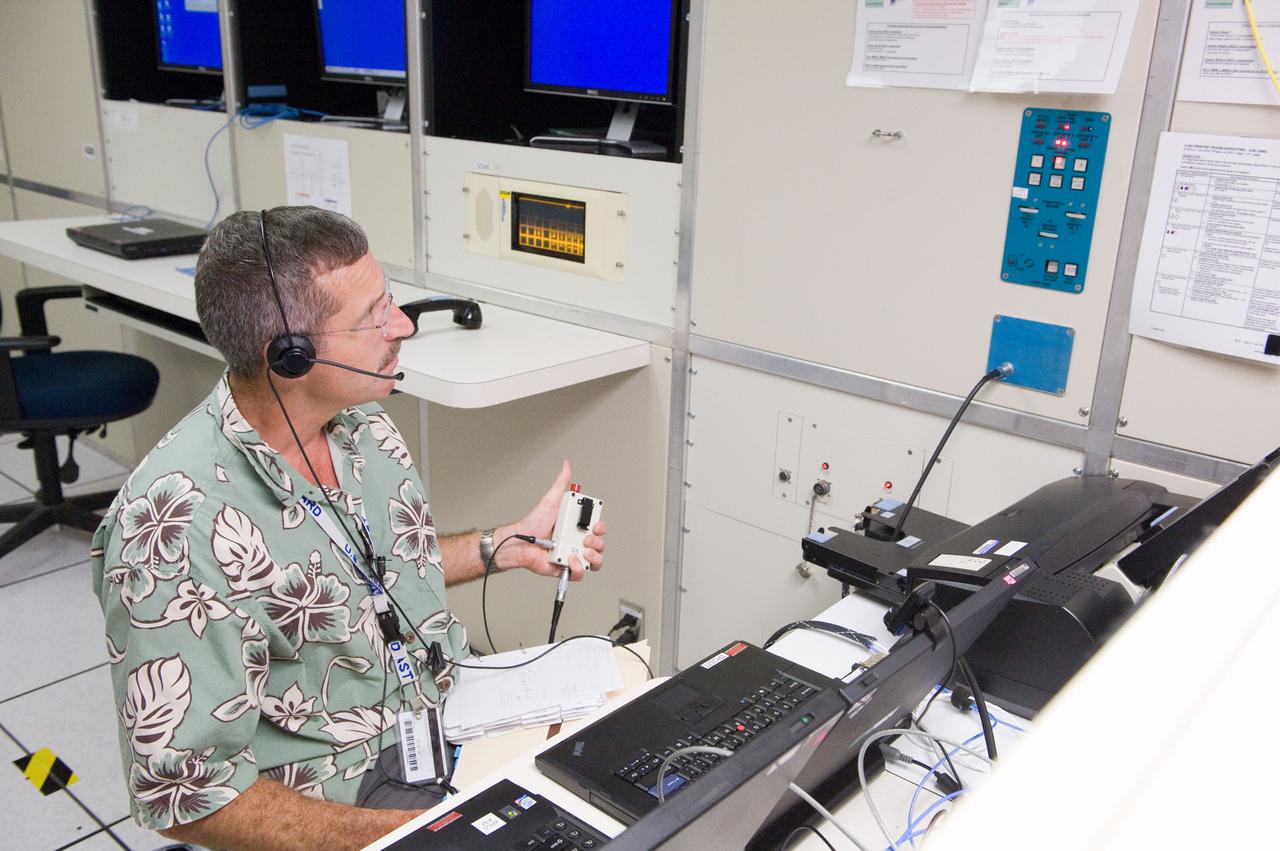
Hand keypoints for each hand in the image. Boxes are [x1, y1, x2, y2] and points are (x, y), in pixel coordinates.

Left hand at [496, 460, 605, 580]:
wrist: (520, 543)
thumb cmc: (533, 523)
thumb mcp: (551, 500)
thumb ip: (561, 483)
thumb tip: (566, 465)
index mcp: (576, 526)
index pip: (598, 528)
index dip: (601, 528)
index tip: (596, 526)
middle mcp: (576, 541)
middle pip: (600, 545)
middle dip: (598, 543)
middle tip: (586, 539)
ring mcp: (572, 555)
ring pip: (595, 561)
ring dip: (594, 557)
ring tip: (582, 551)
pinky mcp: (566, 568)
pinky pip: (580, 573)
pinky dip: (578, 568)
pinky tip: (570, 559)